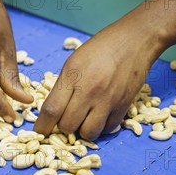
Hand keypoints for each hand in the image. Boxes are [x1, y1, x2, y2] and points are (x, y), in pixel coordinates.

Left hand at [34, 20, 166, 139]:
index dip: (43, 126)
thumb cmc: (101, 48)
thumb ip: (63, 86)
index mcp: (73, 76)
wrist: (135, 41)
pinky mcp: (123, 106)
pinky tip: (99, 116)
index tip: (40, 131)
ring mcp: (108, 100)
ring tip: (83, 120)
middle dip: (63, 128)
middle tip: (66, 120)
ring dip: (82, 131)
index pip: (52, 110)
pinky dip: (101, 127)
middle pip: (68, 126)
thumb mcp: (74, 61)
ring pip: (88, 133)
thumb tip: (54, 111)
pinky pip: (107, 129)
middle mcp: (90, 90)